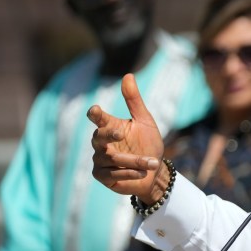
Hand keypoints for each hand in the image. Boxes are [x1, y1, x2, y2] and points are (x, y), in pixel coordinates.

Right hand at [87, 73, 164, 200]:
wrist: (155, 171)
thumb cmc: (148, 144)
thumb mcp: (145, 122)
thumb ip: (134, 101)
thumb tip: (128, 75)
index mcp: (110, 126)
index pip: (98, 118)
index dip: (95, 114)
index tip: (95, 110)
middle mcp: (101, 142)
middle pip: (98, 137)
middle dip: (110, 135)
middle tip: (121, 133)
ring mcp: (99, 159)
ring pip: (111, 158)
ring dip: (134, 160)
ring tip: (152, 162)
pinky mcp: (102, 175)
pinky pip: (112, 173)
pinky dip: (129, 173)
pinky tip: (142, 173)